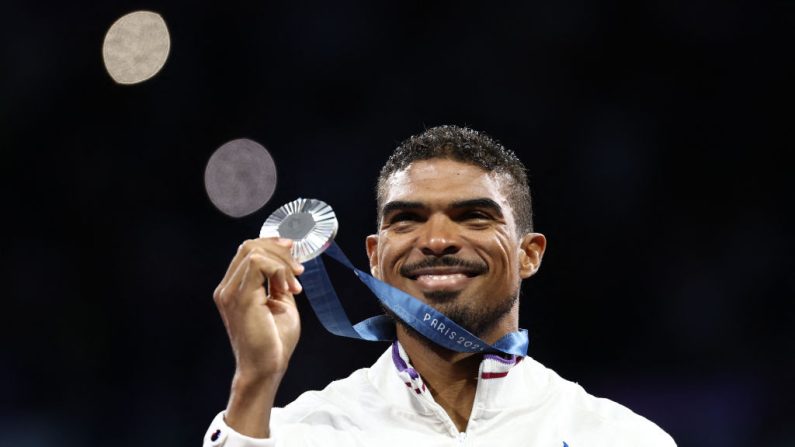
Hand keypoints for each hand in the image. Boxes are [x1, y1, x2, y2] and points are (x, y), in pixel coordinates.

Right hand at [213, 238, 304, 382]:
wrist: (266, 369)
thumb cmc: (274, 342)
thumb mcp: (281, 304)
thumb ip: (278, 283)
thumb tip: (287, 264)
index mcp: (234, 289)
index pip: (247, 251)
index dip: (272, 245)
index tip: (294, 255)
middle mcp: (227, 288)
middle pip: (249, 246)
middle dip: (279, 251)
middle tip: (298, 270)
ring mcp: (230, 293)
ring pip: (253, 251)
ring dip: (282, 263)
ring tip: (294, 286)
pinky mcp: (240, 298)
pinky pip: (258, 265)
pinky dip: (279, 271)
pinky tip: (288, 290)